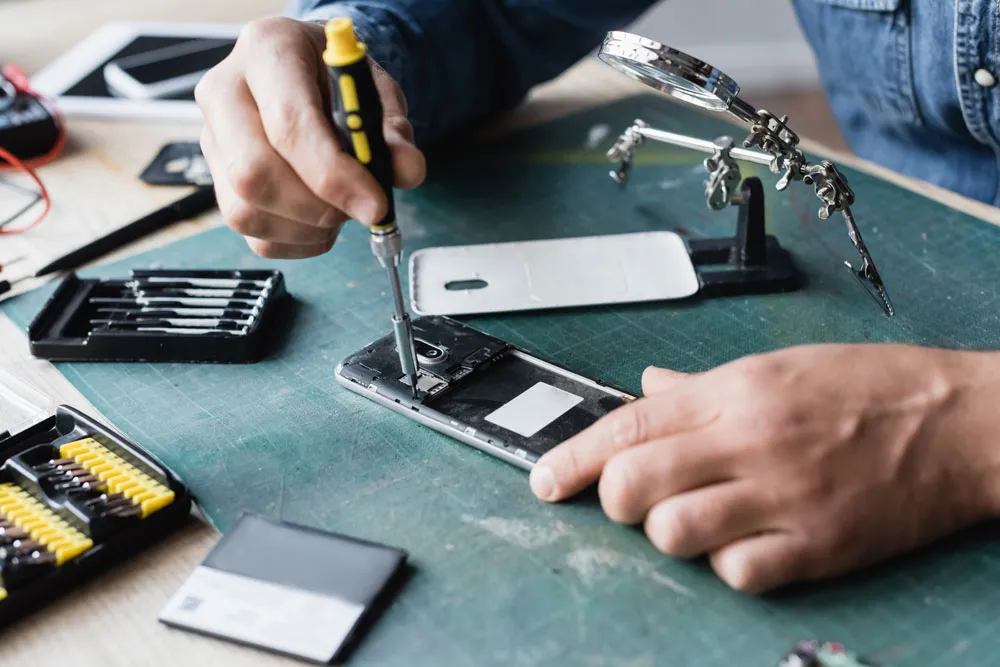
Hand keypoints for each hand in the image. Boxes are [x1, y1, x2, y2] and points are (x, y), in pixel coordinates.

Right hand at [195, 18, 425, 258]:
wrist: (308, 73)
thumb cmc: (339, 80)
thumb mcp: (376, 91)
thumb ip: (393, 131)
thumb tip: (407, 170)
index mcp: (267, 51)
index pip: (288, 124)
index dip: (333, 175)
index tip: (375, 205)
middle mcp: (225, 91)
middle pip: (253, 173)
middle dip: (318, 208)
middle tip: (361, 210)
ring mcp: (213, 140)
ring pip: (246, 211)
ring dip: (308, 228)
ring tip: (342, 209)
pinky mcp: (217, 180)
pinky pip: (252, 232)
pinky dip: (297, 242)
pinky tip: (322, 222)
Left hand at [529, 344, 999, 592]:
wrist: (960, 422)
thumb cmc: (871, 387)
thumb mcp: (777, 365)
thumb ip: (701, 387)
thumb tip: (648, 388)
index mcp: (735, 393)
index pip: (627, 425)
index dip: (573, 457)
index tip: (546, 480)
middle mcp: (750, 441)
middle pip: (633, 482)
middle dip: (614, 498)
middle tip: (633, 499)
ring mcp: (784, 497)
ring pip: (673, 532)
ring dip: (667, 533)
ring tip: (693, 521)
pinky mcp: (819, 546)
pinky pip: (738, 573)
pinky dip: (727, 568)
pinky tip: (744, 547)